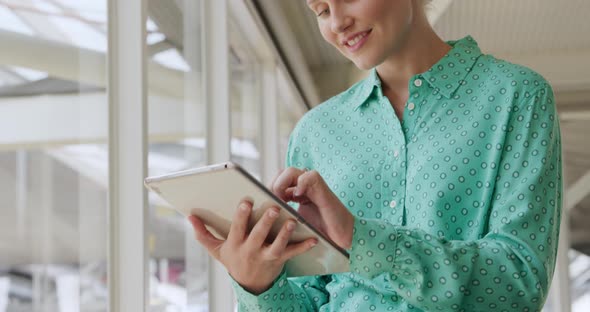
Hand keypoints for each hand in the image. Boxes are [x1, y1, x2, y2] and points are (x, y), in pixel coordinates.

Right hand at [188, 199, 317, 294]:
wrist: (250, 285)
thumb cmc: (233, 260)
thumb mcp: (216, 250)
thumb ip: (203, 233)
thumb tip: (190, 216)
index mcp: (235, 245)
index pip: (237, 229)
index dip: (241, 215)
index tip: (246, 201)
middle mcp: (250, 251)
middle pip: (258, 236)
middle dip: (266, 222)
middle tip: (274, 208)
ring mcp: (266, 257)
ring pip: (277, 246)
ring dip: (285, 234)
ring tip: (293, 221)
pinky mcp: (280, 261)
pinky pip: (293, 253)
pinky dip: (304, 246)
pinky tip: (314, 238)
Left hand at [269, 167, 353, 249]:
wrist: (338, 238)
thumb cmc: (317, 232)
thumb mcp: (292, 222)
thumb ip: (280, 213)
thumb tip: (259, 213)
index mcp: (294, 192)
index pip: (275, 182)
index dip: (267, 189)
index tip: (262, 202)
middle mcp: (302, 186)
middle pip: (280, 174)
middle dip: (272, 186)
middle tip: (271, 201)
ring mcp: (312, 186)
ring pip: (291, 171)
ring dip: (282, 183)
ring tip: (281, 199)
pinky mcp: (322, 188)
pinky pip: (309, 176)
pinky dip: (301, 183)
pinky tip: (297, 195)